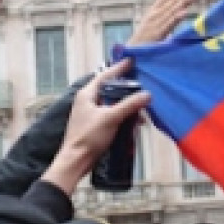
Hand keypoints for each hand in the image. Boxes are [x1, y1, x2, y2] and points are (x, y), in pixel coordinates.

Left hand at [43, 59, 151, 194]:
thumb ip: (129, 105)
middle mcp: (88, 101)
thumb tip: (147, 95)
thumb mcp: (111, 118)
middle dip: (127, 91)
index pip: (105, 75)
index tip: (131, 61)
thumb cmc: (88, 136)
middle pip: (111, 90)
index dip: (118, 68)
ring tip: (141, 112)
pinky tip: (134, 123)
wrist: (76, 161)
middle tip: (142, 87)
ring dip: (127, 107)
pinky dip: (123, 118)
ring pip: (113, 104)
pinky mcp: (96, 126)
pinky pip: (113, 116)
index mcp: (87, 94)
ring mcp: (92, 114)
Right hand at [127, 0, 202, 45]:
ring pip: (173, 11)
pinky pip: (169, 25)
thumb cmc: (142, 36)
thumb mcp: (150, 18)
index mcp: (154, 11)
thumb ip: (158, 5)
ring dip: (184, 2)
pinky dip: (177, 18)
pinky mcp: (158, 34)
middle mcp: (155, 15)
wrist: (131, 52)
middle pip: (173, 2)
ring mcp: (156, 24)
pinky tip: (185, 12)